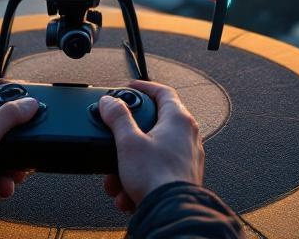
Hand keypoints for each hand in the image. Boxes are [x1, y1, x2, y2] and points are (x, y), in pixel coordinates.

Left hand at [0, 78, 37, 226]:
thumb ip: (9, 115)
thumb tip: (29, 103)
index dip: (1, 84)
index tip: (21, 86)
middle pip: (0, 118)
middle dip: (17, 128)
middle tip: (30, 128)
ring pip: (8, 147)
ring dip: (16, 160)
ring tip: (16, 167)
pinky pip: (7, 170)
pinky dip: (9, 178)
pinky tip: (5, 183)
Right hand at [99, 80, 203, 212]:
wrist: (172, 212)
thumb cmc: (158, 177)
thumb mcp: (128, 142)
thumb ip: (117, 118)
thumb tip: (110, 102)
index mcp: (179, 120)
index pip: (163, 91)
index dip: (144, 87)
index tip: (129, 88)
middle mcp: (187, 136)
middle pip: (152, 125)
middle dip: (127, 138)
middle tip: (115, 141)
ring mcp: (186, 157)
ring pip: (151, 152)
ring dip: (128, 164)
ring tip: (116, 178)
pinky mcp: (182, 177)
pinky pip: (155, 171)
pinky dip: (138, 179)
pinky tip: (127, 192)